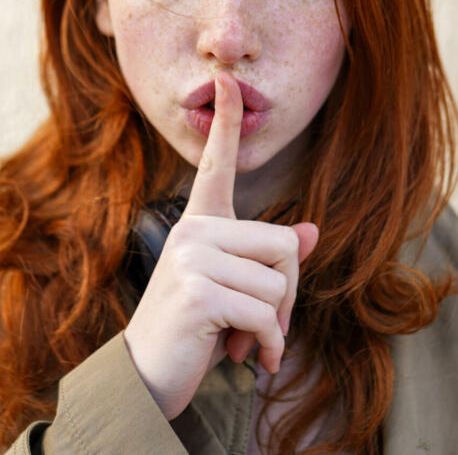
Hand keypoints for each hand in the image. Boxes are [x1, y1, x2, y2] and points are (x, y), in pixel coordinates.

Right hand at [123, 71, 318, 418]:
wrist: (146, 375)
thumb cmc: (193, 329)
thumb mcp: (234, 290)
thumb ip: (268, 261)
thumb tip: (311, 233)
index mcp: (199, 225)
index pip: (216, 165)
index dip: (226, 123)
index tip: (227, 81)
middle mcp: (193, 232)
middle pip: (282, 245)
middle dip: (286, 294)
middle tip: (262, 326)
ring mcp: (192, 258)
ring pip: (278, 281)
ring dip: (274, 324)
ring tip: (242, 340)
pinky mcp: (198, 291)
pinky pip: (266, 313)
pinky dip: (267, 345)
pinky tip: (244, 356)